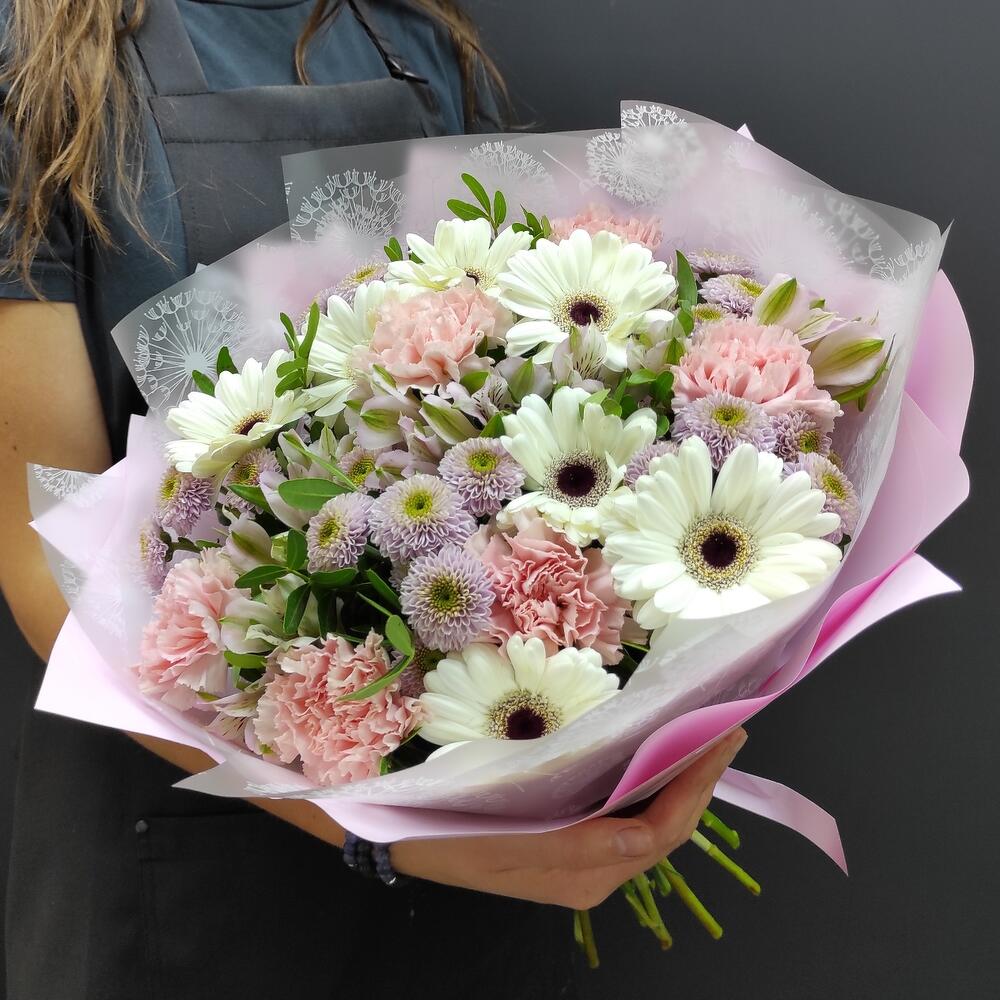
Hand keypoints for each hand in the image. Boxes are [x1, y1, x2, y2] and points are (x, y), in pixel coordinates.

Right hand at [392, 727, 746, 909]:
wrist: (407, 840)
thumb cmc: (452, 835)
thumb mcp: (508, 846)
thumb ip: (579, 849)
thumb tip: (642, 844)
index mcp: (585, 874)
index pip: (659, 832)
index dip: (695, 788)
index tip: (720, 739)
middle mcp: (594, 872)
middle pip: (665, 829)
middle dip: (701, 782)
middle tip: (730, 730)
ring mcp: (584, 859)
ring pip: (650, 823)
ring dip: (682, 784)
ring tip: (706, 739)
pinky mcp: (570, 840)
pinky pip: (626, 817)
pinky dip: (650, 786)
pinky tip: (657, 758)